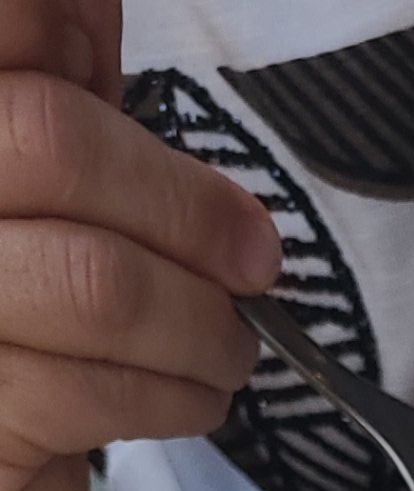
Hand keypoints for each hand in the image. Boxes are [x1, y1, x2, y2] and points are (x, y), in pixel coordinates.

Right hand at [0, 4, 281, 490]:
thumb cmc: (18, 305)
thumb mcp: (37, 177)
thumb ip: (60, 81)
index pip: (9, 17)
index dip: (61, 17)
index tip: (110, 63)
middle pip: (53, 142)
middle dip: (185, 208)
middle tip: (257, 262)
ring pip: (92, 280)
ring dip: (197, 321)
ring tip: (233, 346)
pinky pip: (93, 391)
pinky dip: (175, 397)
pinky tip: (196, 397)